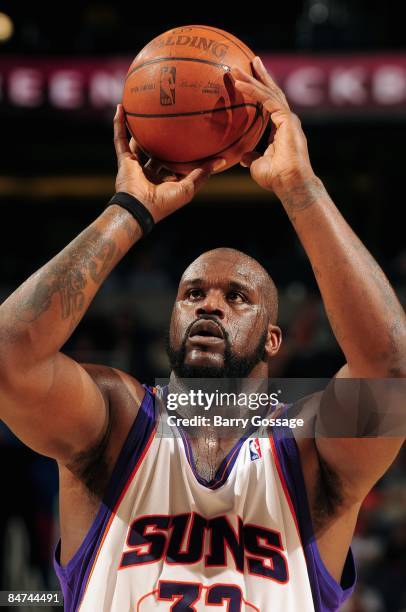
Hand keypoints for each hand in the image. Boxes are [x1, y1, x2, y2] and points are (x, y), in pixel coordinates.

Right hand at [113, 105, 225, 222]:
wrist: (140, 208)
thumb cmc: (165, 202)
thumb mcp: (188, 187)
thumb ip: (202, 173)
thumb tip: (222, 160)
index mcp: (166, 180)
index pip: (175, 163)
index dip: (183, 152)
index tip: (193, 137)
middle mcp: (151, 172)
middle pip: (157, 150)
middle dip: (161, 137)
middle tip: (167, 118)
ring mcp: (136, 166)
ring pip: (137, 142)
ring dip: (137, 127)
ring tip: (140, 107)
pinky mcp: (124, 160)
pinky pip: (120, 139)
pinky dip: (119, 125)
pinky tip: (121, 108)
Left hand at [232, 57, 316, 198]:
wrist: (290, 183)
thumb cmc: (276, 178)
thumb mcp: (258, 165)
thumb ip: (252, 157)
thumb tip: (242, 157)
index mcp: (282, 128)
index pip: (270, 104)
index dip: (260, 90)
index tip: (250, 79)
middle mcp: (287, 120)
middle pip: (272, 92)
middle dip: (260, 76)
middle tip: (250, 60)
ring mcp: (288, 118)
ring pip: (269, 93)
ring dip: (252, 79)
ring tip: (238, 68)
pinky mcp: (287, 119)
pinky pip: (267, 100)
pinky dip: (253, 91)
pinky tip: (240, 84)